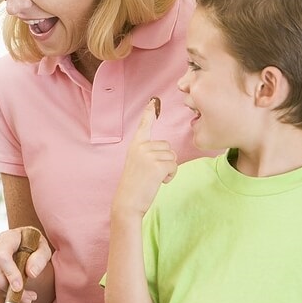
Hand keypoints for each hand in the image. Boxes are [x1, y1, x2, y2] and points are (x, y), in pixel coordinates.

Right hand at [0, 227, 50, 302]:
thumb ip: (40, 258)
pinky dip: (3, 293)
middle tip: (30, 298)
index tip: (19, 288)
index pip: (2, 257)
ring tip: (25, 292)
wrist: (21, 242)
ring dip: (11, 294)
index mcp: (7, 237)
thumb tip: (31, 273)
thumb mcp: (43, 248)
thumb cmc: (33, 245)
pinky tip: (13, 287)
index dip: (10, 274)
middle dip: (13, 292)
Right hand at [111, 98, 176, 219]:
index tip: (154, 100)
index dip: (149, 113)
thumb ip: (148, 153)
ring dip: (168, 170)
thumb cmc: (134, 186)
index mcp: (136, 145)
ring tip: (154, 178)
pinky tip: (159, 182)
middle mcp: (141, 147)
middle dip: (166, 161)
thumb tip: (167, 151)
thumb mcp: (138, 164)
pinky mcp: (157, 165)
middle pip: (168, 147)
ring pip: (173, 157)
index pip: (144, 125)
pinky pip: (174, 166)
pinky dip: (171, 176)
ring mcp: (148, 155)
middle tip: (151, 174)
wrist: (128, 202)